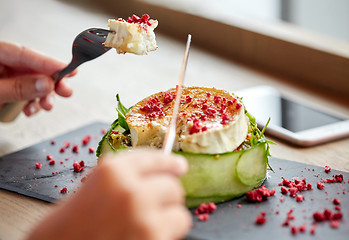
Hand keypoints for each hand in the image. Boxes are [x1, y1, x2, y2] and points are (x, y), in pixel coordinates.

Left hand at [0, 41, 75, 115]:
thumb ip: (18, 87)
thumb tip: (45, 84)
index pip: (24, 54)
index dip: (48, 62)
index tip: (67, 69)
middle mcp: (1, 65)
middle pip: (33, 68)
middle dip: (52, 81)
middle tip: (65, 89)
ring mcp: (5, 78)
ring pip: (33, 84)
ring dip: (43, 96)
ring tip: (47, 105)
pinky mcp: (7, 92)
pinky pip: (26, 96)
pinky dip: (32, 104)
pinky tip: (30, 110)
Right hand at [27, 150, 191, 239]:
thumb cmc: (68, 226)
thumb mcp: (91, 187)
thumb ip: (122, 176)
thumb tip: (155, 172)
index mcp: (112, 172)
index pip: (155, 159)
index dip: (169, 163)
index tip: (178, 165)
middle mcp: (130, 192)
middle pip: (172, 186)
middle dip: (165, 196)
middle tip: (154, 204)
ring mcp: (144, 219)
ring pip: (180, 213)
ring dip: (168, 218)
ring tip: (147, 225)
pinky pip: (177, 232)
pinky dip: (166, 234)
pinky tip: (145, 235)